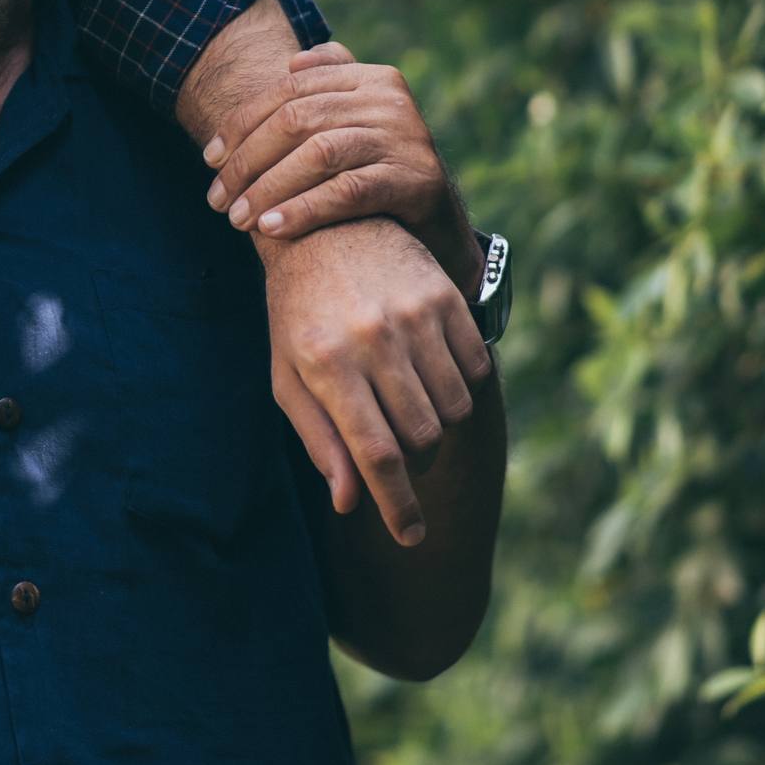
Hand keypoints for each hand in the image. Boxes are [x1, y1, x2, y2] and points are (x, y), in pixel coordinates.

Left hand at [204, 42, 476, 287]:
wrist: (439, 226)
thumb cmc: (380, 173)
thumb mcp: (355, 125)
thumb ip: (327, 89)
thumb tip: (291, 63)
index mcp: (371, 77)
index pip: (289, 90)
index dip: (242, 124)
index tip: (209, 159)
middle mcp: (390, 99)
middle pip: (298, 119)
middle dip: (248, 160)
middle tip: (218, 200)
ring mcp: (406, 137)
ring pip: (318, 154)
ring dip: (268, 188)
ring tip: (239, 219)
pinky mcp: (417, 180)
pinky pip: (347, 191)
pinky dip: (304, 209)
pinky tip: (272, 228)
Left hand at [259, 219, 490, 546]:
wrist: (323, 228)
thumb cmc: (297, 314)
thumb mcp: (289, 377)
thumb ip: (320, 440)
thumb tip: (350, 502)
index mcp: (327, 364)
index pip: (375, 454)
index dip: (398, 505)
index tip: (411, 536)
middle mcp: (373, 338)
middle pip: (421, 437)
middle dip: (414, 460)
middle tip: (396, 447)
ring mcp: (413, 315)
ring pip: (453, 408)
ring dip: (437, 423)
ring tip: (409, 403)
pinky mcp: (444, 296)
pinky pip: (475, 369)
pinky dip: (461, 386)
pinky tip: (430, 372)